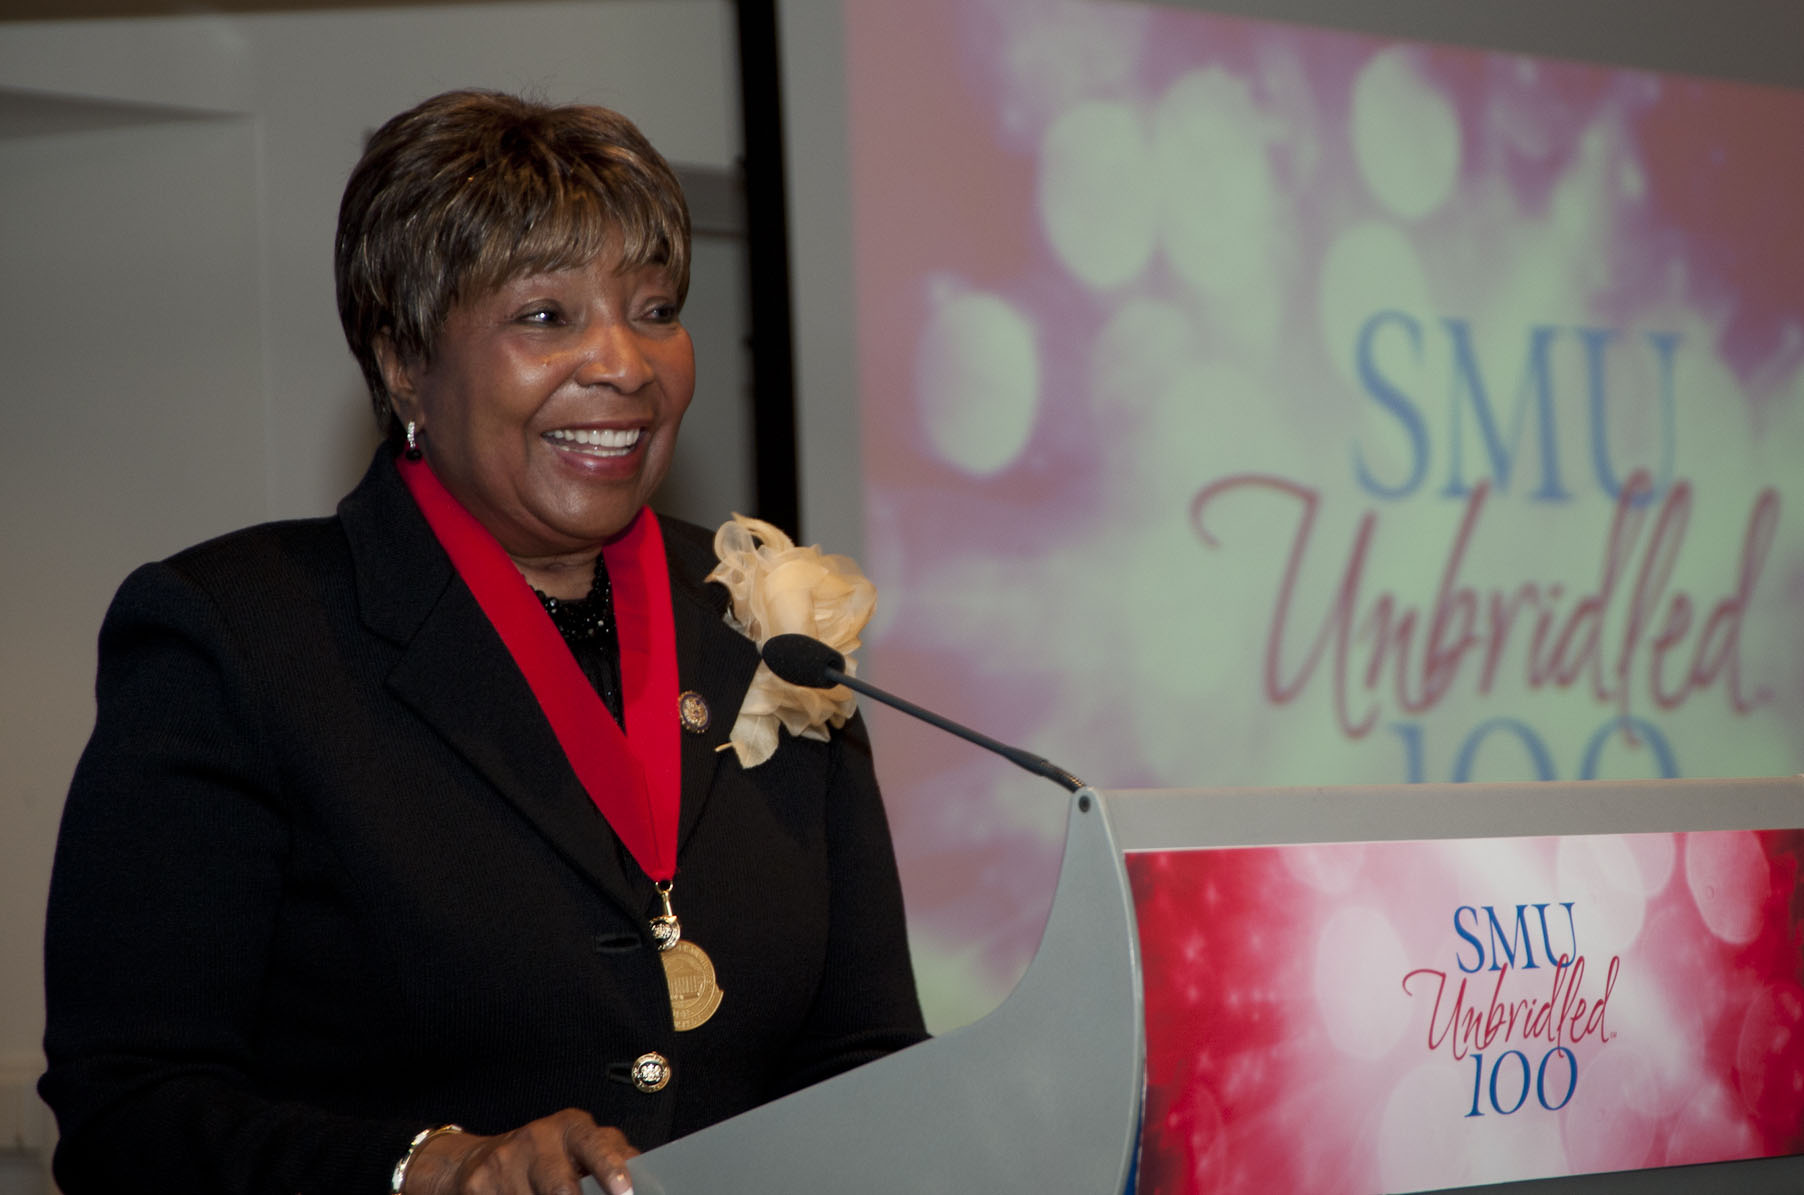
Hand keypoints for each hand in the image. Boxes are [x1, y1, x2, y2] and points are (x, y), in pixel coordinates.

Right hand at [404, 1108, 638, 1194]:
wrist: (480, 1160)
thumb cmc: (548, 1157)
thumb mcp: (581, 1147)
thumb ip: (612, 1157)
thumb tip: (647, 1176)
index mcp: (571, 1127)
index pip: (594, 1145)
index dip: (610, 1169)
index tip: (624, 1191)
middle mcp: (537, 1138)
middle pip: (561, 1188)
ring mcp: (504, 1162)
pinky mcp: (478, 1184)